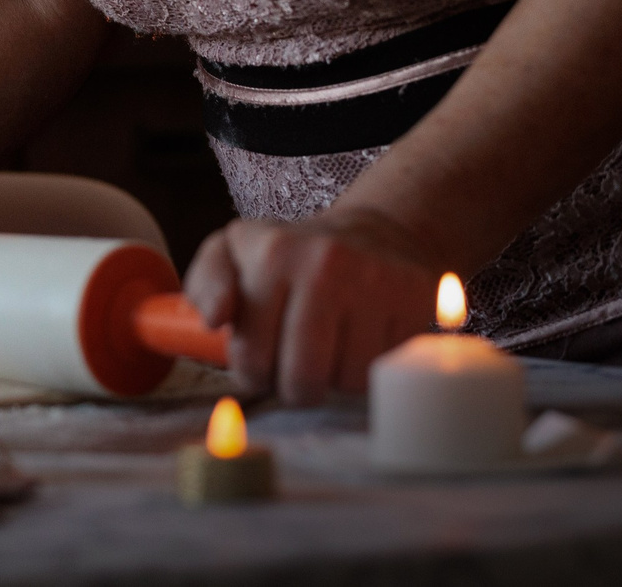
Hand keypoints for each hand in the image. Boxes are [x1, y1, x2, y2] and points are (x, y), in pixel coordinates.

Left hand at [183, 208, 440, 404]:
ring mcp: (375, 280)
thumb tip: (214, 320)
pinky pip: (384, 370)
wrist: (374, 233)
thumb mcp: (234, 253)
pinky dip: (370, 369)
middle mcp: (325, 263)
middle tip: (297, 368)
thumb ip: (205, 284)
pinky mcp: (415, 297)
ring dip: (335, 379)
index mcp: (273, 254)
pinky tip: (361, 342)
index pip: (252, 357)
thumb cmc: (294, 254)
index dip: (254, 373)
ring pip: (346, 381)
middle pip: (302, 378)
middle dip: (295, 387)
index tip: (262, 360)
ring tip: (331, 347)